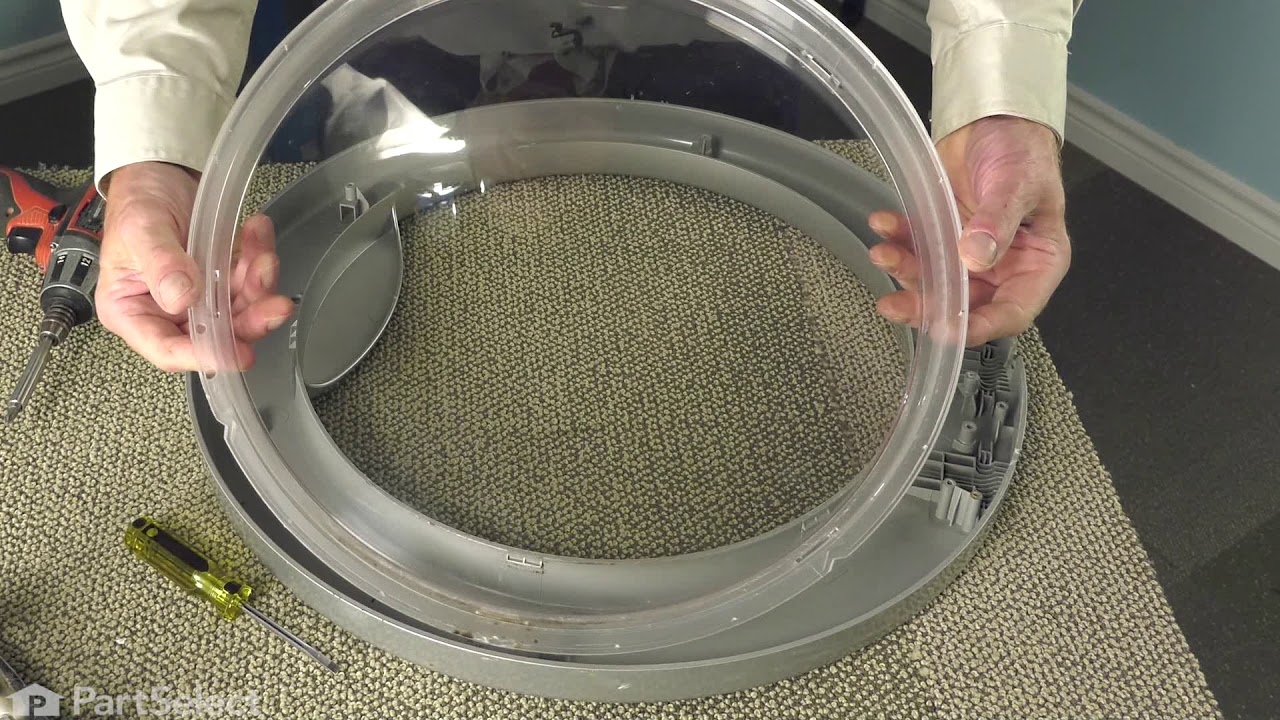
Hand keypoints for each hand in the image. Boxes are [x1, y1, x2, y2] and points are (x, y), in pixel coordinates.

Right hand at [96, 161, 293, 371]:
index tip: (237, 353)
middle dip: (249, 319)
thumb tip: (181, 298)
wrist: (157, 171)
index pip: (167, 349)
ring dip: (258, 285)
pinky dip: (257, 259)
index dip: (204, 356)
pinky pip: (247, 280)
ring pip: (238, 308)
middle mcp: (165, 310)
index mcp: (131, 311)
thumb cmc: (136, 200)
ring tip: (263, 255)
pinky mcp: (221, 279)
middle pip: (214, 333)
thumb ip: (162, 264)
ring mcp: (197, 296)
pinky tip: (257, 233)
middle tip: (275, 305)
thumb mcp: (142, 229)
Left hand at [867, 115, 1070, 345]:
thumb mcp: (1017, 184)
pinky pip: (917, 246)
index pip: (1010, 312)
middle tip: (894, 304)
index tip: (946, 328)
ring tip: (882, 252)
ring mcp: (968, 253)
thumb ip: (997, 222)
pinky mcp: (942, 234)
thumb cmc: (1023, 151)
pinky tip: (883, 225)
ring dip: (906, 270)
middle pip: (963, 303)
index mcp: (1036, 264)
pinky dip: (898, 239)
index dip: (978, 326)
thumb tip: (976, 257)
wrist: (995, 119)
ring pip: (934, 278)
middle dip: (926, 305)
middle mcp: (1002, 266)